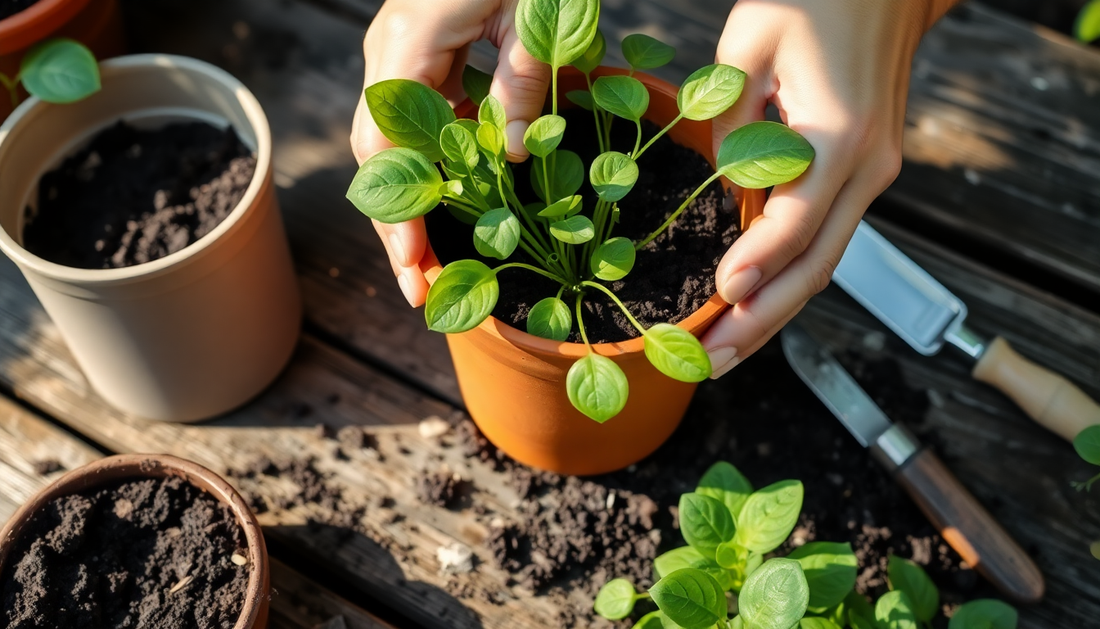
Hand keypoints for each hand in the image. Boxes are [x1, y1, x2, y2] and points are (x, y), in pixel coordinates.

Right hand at [350, 0, 547, 306]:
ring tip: (437, 256)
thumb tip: (511, 155)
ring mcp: (399, 51)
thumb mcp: (533, 13)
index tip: (414, 275)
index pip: (387, 156)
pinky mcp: (420, 49)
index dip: (400, 221)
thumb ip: (517, 82)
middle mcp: (388, 55)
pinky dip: (433, 161)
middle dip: (399, 226)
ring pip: (393, 143)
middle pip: (378, 159)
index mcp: (405, 49)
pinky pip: (417, 116)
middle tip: (422, 287)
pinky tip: (460, 192)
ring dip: (414, 199)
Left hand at [701, 0, 943, 377]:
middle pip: (815, 267)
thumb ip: (730, 116)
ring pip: (823, 265)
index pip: (795, 221)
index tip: (720, 297)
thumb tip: (724, 182)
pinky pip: (824, 241)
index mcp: (840, 136)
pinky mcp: (862, 178)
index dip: (757, 264)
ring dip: (773, 314)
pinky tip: (753, 307)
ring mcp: (871, 178)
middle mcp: (866, 169)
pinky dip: (787, 280)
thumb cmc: (817, 1)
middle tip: (707, 362)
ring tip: (721, 353)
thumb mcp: (752, 39)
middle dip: (761, 321)